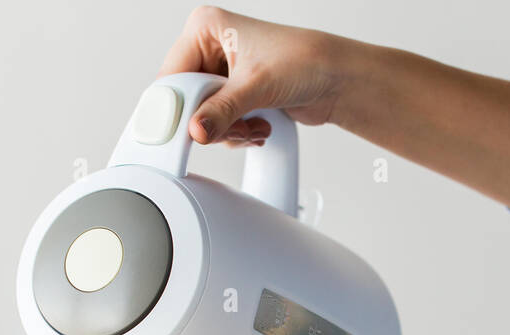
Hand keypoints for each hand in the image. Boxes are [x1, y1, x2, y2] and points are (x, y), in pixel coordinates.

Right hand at [158, 6, 360, 145]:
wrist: (336, 79)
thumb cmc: (304, 60)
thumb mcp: (255, 86)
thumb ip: (220, 111)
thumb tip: (195, 131)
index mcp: (206, 28)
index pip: (172, 75)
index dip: (179, 106)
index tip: (188, 131)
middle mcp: (210, 48)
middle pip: (187, 99)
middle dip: (211, 121)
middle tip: (233, 126)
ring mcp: (223, 73)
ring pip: (203, 116)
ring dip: (228, 130)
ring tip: (253, 125)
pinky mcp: (235, 94)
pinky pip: (220, 123)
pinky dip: (237, 132)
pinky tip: (259, 126)